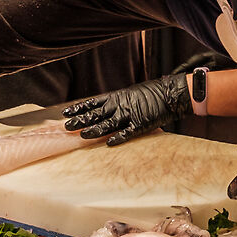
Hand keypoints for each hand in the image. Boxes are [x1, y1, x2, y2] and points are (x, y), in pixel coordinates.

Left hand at [63, 75, 192, 144]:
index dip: (79, 108)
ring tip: (81, 135)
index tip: (66, 113)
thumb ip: (118, 102)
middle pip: (95, 114)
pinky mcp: (140, 125)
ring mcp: (129, 115)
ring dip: (94, 130)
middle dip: (80, 120)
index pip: (92, 103)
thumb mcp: (131, 94)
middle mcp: (120, 106)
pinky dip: (118, 138)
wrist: (170, 94)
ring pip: (107, 124)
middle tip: (67, 126)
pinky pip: (127, 133)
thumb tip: (107, 108)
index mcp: (116, 97)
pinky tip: (108, 143)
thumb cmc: (151, 93)